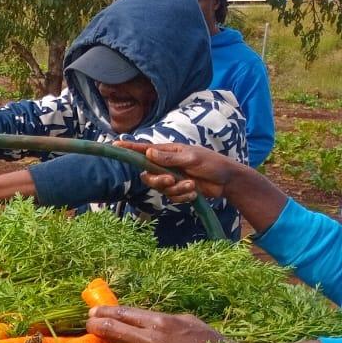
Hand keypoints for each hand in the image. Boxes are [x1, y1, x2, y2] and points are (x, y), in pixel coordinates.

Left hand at [86, 305, 236, 342]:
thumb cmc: (207, 341)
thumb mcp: (183, 319)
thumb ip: (156, 318)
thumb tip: (132, 317)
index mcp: (161, 322)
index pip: (122, 313)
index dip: (104, 311)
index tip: (93, 311)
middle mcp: (151, 342)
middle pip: (111, 330)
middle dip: (96, 326)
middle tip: (90, 324)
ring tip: (114, 342)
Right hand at [114, 141, 241, 201]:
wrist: (227, 181)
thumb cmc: (212, 163)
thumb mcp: (191, 158)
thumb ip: (169, 158)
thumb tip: (148, 153)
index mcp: (168, 152)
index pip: (144, 149)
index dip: (129, 148)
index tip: (115, 145)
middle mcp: (166, 165)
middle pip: (148, 175)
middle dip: (158, 181)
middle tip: (171, 180)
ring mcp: (172, 178)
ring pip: (160, 189)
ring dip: (176, 190)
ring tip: (192, 186)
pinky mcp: (178, 190)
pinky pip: (171, 197)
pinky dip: (183, 196)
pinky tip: (194, 193)